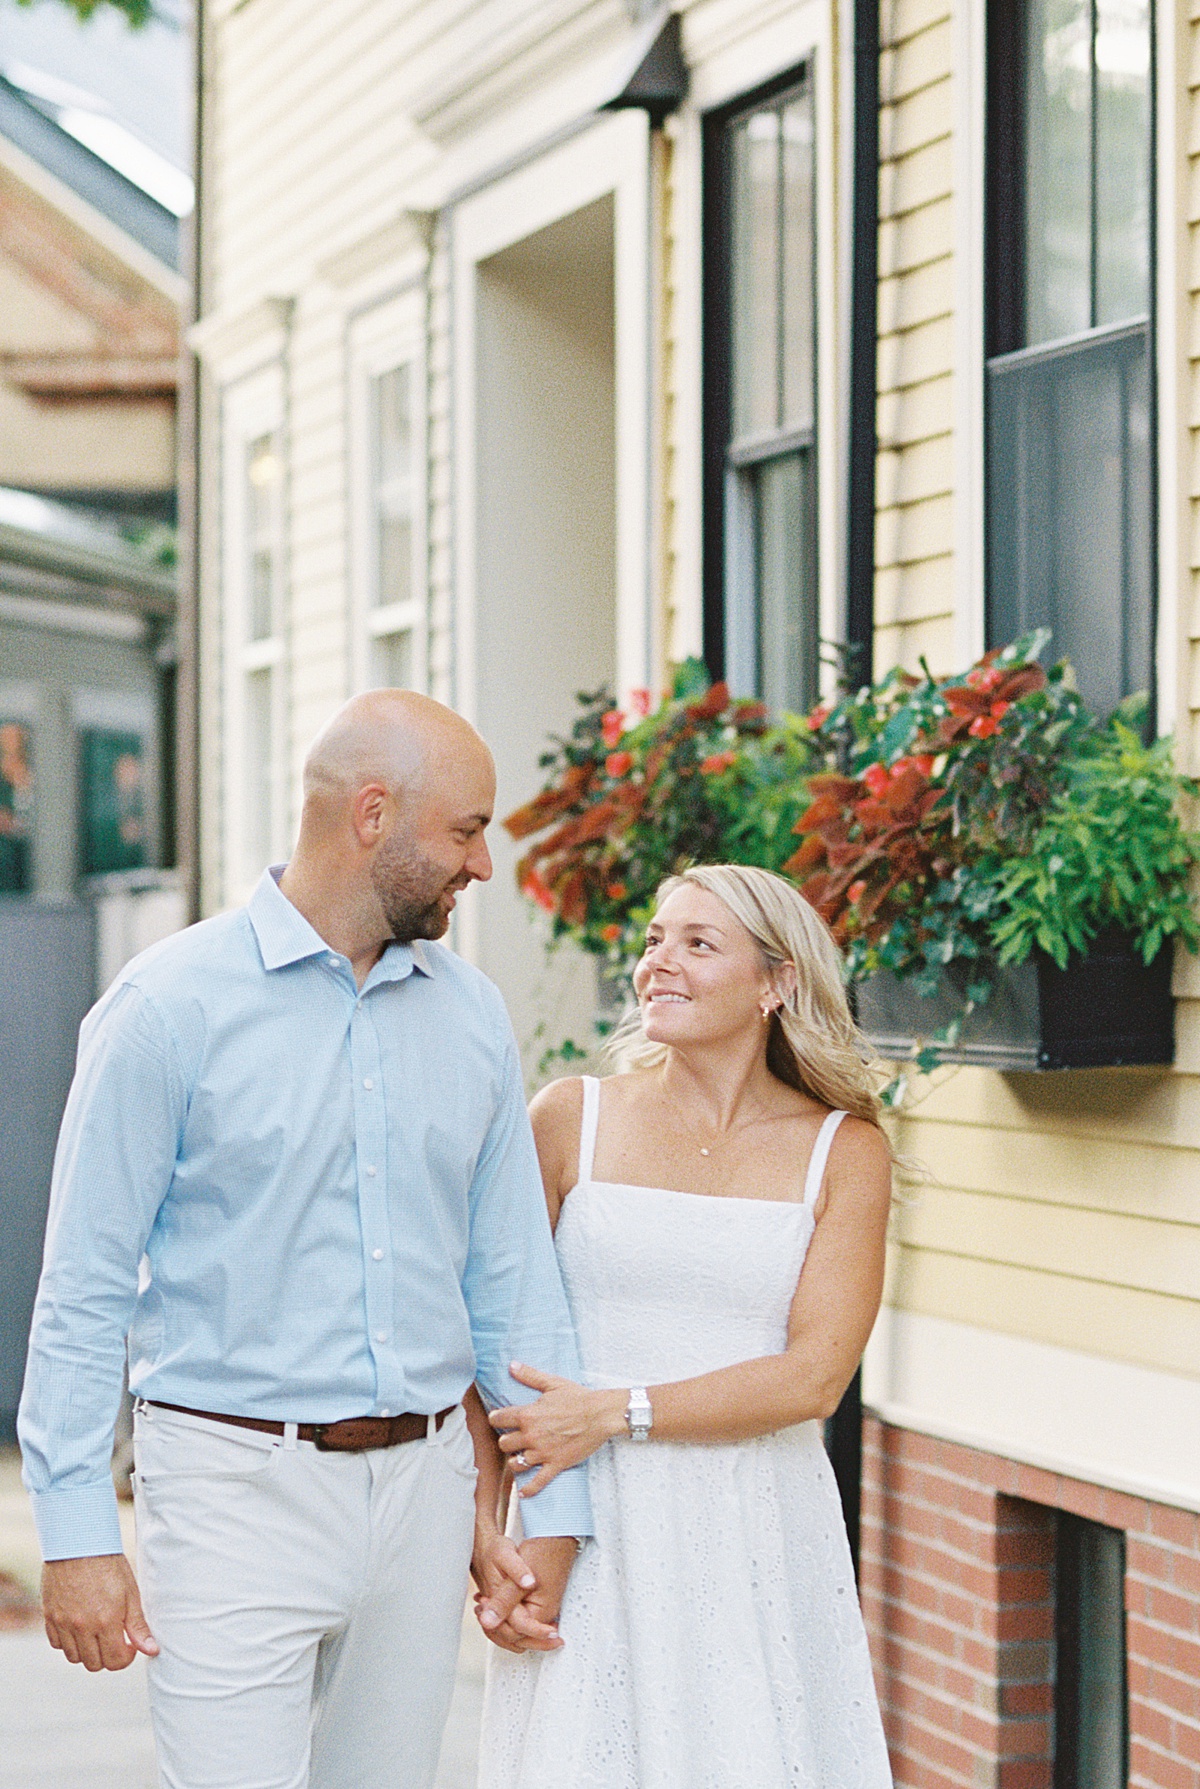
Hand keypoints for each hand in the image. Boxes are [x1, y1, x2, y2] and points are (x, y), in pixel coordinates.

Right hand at [42, 1554, 157, 1671]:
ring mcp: (63, 1623)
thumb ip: (138, 1625)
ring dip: (88, 1651)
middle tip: (115, 1639)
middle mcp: (82, 1627)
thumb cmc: (108, 1564)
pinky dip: (68, 1642)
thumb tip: (151, 1650)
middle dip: (108, 1656)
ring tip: (98, 1632)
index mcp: (106, 1621)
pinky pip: (57, 1644)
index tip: (130, 1644)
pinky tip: (79, 1627)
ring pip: (74, 1658)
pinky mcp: (49, 1617)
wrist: (79, 1543)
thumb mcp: (130, 1592)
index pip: (115, 1661)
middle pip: (94, 1664)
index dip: (126, 1657)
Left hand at [474, 1535, 578, 1653]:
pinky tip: (491, 1600)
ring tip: (483, 1603)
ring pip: (515, 1628)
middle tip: (481, 1605)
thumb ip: (503, 1603)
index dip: (496, 1624)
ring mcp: (541, 1609)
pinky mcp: (537, 1601)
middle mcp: (544, 1615)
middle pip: (516, 1637)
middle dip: (496, 1625)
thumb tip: (488, 1623)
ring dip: (498, 1619)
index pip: (516, 1635)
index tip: (484, 1604)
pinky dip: (503, 1611)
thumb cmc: (541, 1553)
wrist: (554, 1536)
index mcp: (542, 1613)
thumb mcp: (517, 1579)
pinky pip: (518, 1616)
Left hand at [490, 1364, 625, 1494]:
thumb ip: (529, 1375)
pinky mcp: (555, 1465)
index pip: (498, 1419)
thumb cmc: (578, 1397)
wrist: (601, 1415)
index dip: (496, 1419)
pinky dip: (528, 1490)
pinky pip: (537, 1483)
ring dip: (516, 1460)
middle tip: (513, 1438)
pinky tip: (522, 1492)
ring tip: (520, 1457)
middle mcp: (531, 1435)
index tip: (498, 1419)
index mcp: (528, 1415)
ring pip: (516, 1463)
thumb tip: (512, 1365)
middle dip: (506, 1440)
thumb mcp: (552, 1383)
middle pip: (504, 1444)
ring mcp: (542, 1453)